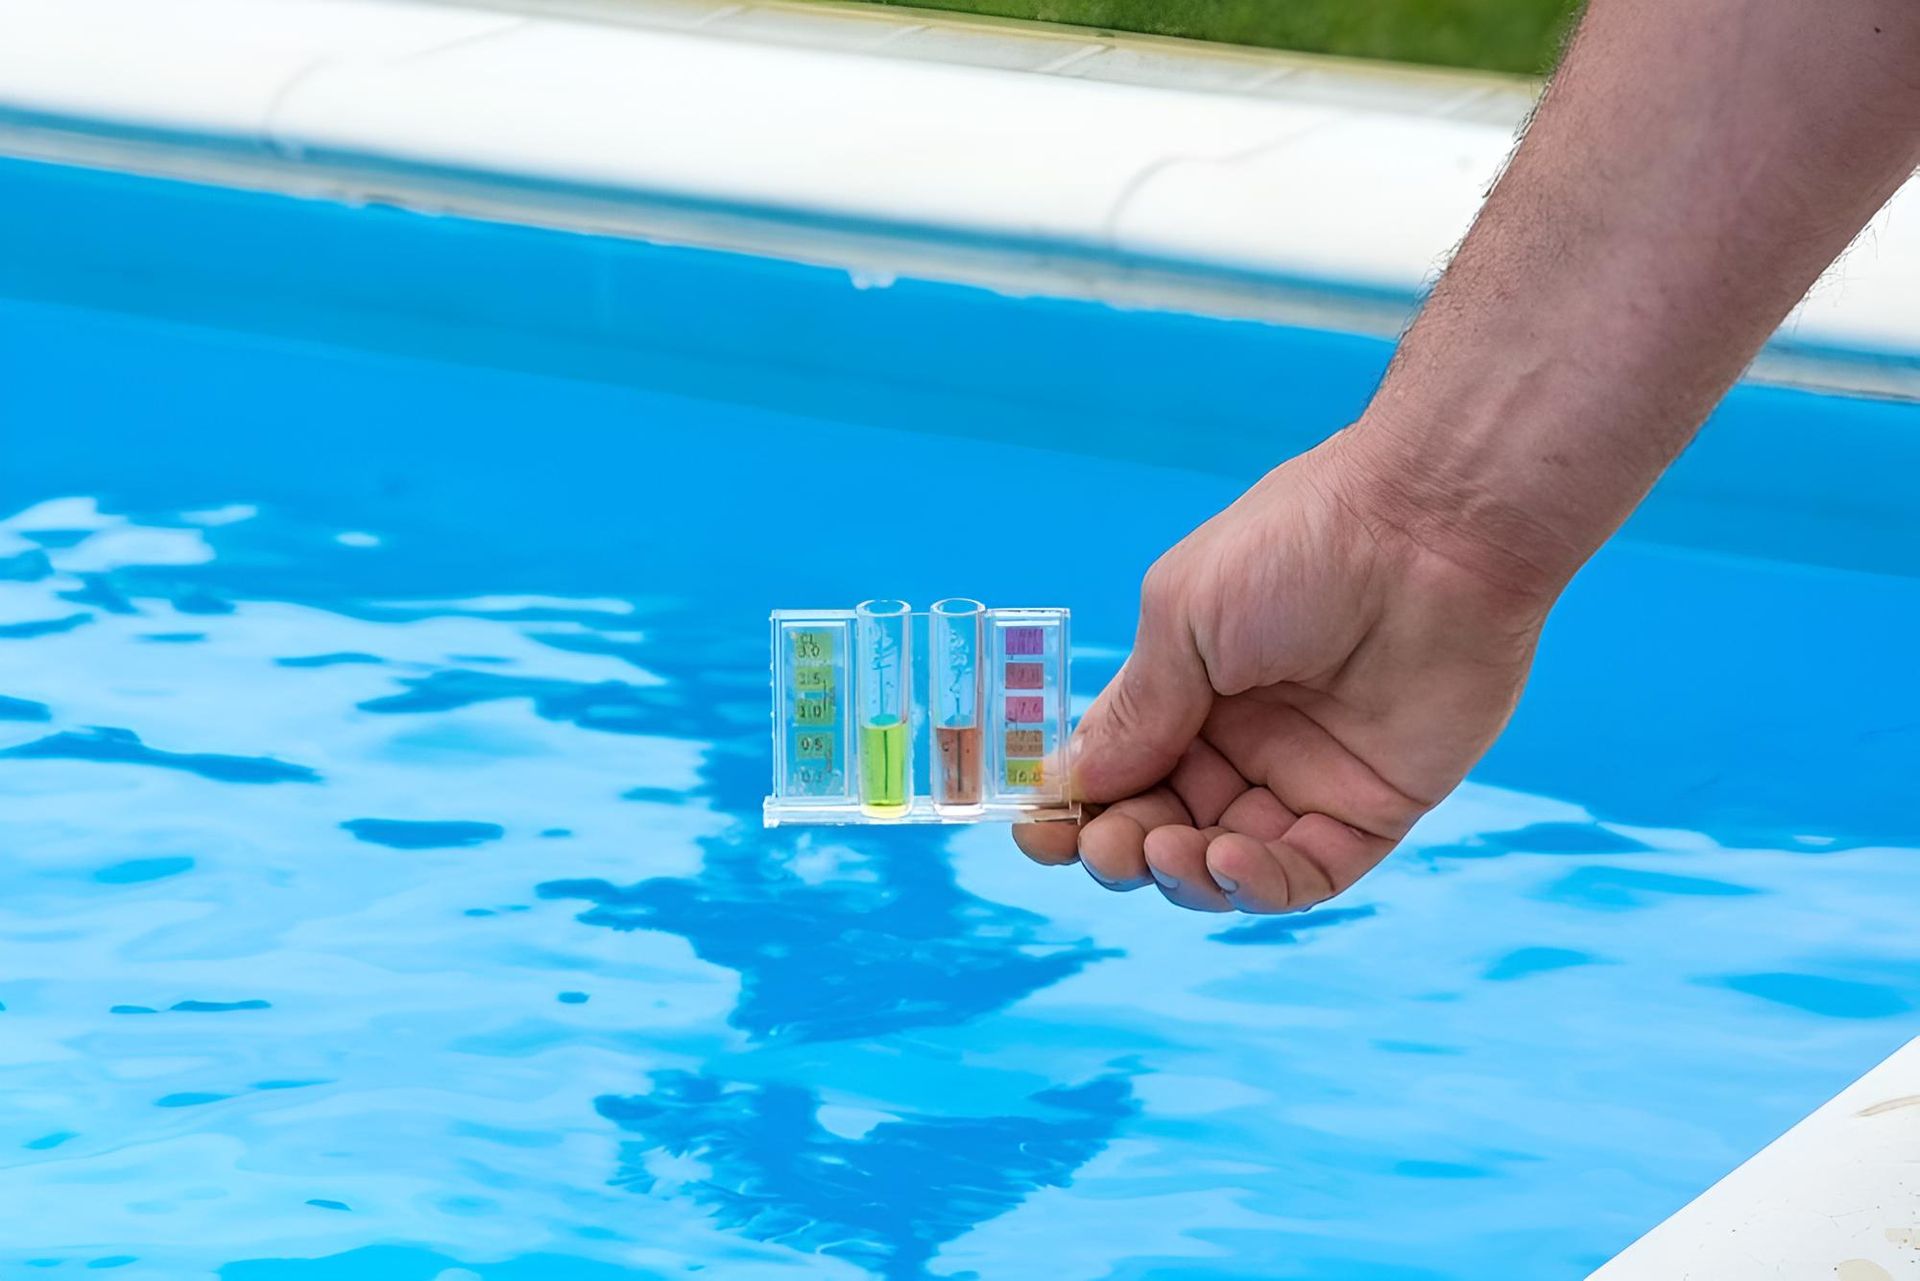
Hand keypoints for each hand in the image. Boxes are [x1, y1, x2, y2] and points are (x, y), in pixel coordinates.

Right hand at [1014, 427, 1557, 912]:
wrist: (1429, 529)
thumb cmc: (1298, 546)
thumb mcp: (1185, 619)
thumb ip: (1135, 711)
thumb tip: (1069, 783)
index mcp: (1190, 687)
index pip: (1121, 769)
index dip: (1078, 807)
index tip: (1039, 833)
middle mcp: (1243, 739)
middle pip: (1164, 823)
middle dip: (1122, 846)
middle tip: (1103, 848)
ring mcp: (1307, 776)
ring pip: (1226, 861)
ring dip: (1184, 872)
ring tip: (1169, 849)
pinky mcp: (1373, 807)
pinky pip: (1306, 873)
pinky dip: (1259, 882)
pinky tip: (1226, 857)